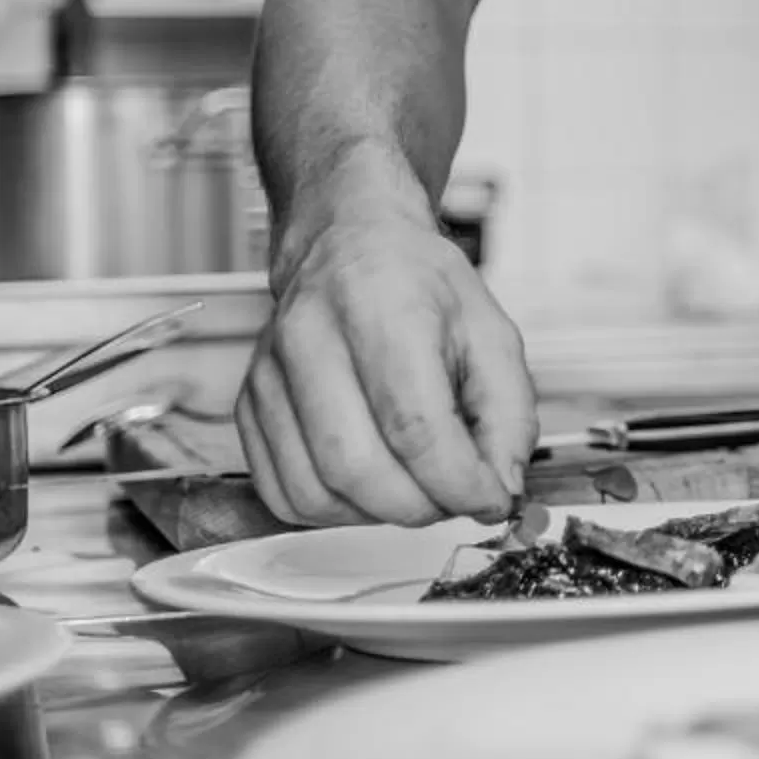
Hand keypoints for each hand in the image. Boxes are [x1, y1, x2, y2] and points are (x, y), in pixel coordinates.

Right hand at [238, 206, 534, 525]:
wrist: (349, 242)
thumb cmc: (419, 285)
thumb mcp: (492, 333)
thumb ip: (509, 416)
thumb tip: (501, 491)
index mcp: (381, 306)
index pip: (414, 425)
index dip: (459, 482)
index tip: (490, 500)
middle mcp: (312, 337)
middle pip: (357, 467)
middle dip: (420, 506)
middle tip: (453, 500)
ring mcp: (269, 373)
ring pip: (315, 490)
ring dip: (378, 515)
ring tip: (414, 490)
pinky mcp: (249, 403)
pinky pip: (281, 492)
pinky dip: (333, 512)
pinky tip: (368, 489)